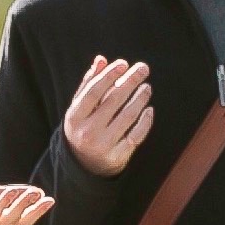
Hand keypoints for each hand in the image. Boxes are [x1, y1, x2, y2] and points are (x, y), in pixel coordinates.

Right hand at [60, 56, 153, 177]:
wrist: (83, 164)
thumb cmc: (83, 127)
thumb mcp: (80, 107)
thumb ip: (89, 83)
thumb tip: (101, 60)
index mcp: (75, 117)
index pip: (94, 92)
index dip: (109, 76)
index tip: (124, 63)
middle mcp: (87, 132)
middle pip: (113, 101)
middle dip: (130, 82)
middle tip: (143, 68)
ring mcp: (102, 145)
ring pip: (127, 117)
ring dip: (140, 99)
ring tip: (147, 87)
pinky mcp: (117, 156)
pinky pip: (135, 136)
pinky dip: (145, 122)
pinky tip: (149, 109)